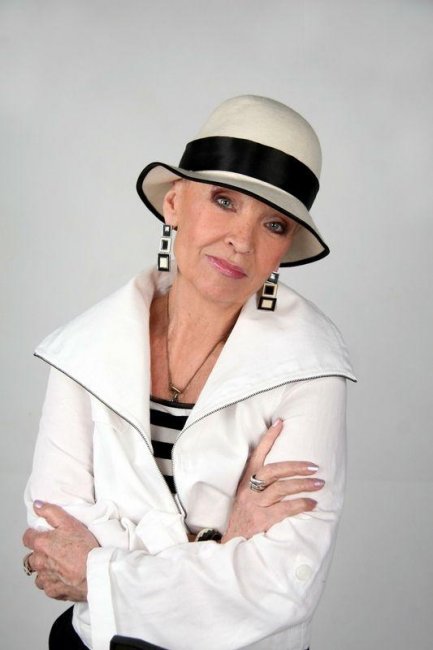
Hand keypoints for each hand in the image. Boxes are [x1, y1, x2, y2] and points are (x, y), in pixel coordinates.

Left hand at [22, 501, 98, 600]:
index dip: (36, 534)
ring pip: (39, 573)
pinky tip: (65, 575)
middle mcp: (39, 562)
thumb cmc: (85, 548)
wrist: (95, 573)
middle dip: (41, 553)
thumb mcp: (70, 522)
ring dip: (46, 569)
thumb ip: (50, 512)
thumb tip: (37, 505)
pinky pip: (47, 585)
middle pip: (32, 556)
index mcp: (41, 544)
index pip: (27, 537)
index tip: (46, 535)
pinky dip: (53, 581)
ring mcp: (45, 578)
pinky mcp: (52, 591)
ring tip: (62, 564)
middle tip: (58, 549)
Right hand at [222, 419, 322, 541]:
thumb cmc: (244, 518)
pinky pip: (285, 509)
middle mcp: (249, 490)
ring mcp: (254, 505)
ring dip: (303, 485)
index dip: (269, 438)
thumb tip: (286, 470)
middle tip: (314, 466)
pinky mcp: (261, 520)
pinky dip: (301, 505)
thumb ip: (259, 483)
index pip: (257, 454)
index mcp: (245, 481)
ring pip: (281, 489)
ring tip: (319, 484)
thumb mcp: (245, 496)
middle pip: (273, 470)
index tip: (281, 423)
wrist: (232, 545)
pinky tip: (312, 504)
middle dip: (295, 466)